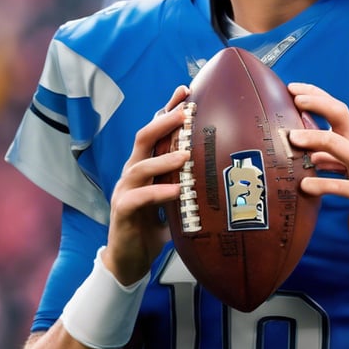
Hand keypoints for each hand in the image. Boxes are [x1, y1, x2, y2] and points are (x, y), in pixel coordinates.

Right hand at [102, 85, 189, 284]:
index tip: (185, 90)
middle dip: (164, 122)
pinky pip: (139, 198)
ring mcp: (125, 190)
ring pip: (140, 166)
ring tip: (186, 153)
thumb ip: (189, 182)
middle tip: (185, 112)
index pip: (155, 131)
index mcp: (145, 164)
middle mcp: (132, 172)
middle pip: (143, 138)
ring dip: (164, 158)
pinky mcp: (122, 211)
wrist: (129, 259)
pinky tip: (176, 191)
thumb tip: (226, 168)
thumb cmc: (154, 225)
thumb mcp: (175, 198)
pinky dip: (158, 192)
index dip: (167, 109)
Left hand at [287, 82, 348, 273]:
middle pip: (344, 118)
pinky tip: (305, 185)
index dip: (317, 95)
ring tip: (292, 140)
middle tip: (293, 102)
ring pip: (345, 148)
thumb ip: (326, 157)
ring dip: (318, 140)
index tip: (292, 88)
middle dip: (318, 105)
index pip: (339, 110)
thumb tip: (300, 142)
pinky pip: (347, 187)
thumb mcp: (342, 174)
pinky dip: (325, 184)